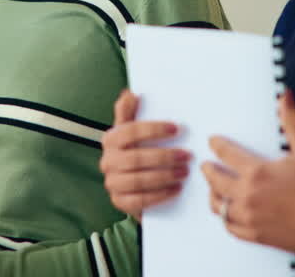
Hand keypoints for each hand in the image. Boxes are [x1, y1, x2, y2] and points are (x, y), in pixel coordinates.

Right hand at [99, 89, 190, 219]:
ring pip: (138, 180)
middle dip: (164, 157)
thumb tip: (130, 93)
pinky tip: (176, 189)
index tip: (177, 128)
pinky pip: (139, 200)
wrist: (134, 185)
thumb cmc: (139, 150)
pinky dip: (160, 195)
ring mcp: (112, 183)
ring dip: (164, 176)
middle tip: (187, 156)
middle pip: (136, 158)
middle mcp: (107, 161)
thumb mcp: (135, 131)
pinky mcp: (119, 201)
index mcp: (111, 139)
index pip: (130, 131)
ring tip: (184, 173)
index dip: (153, 129)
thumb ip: (130, 112)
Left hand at [201, 90, 294, 258]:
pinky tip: (227, 212)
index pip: (226, 154)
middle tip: (206, 166)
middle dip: (208, 170)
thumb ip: (292, 123)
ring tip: (213, 189)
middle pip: (215, 179)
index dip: (217, 145)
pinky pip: (229, 226)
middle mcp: (247, 194)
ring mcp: (248, 217)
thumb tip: (285, 97)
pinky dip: (225, 217)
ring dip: (213, 194)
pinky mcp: (253, 234)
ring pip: (218, 205)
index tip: (213, 142)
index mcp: (257, 172)